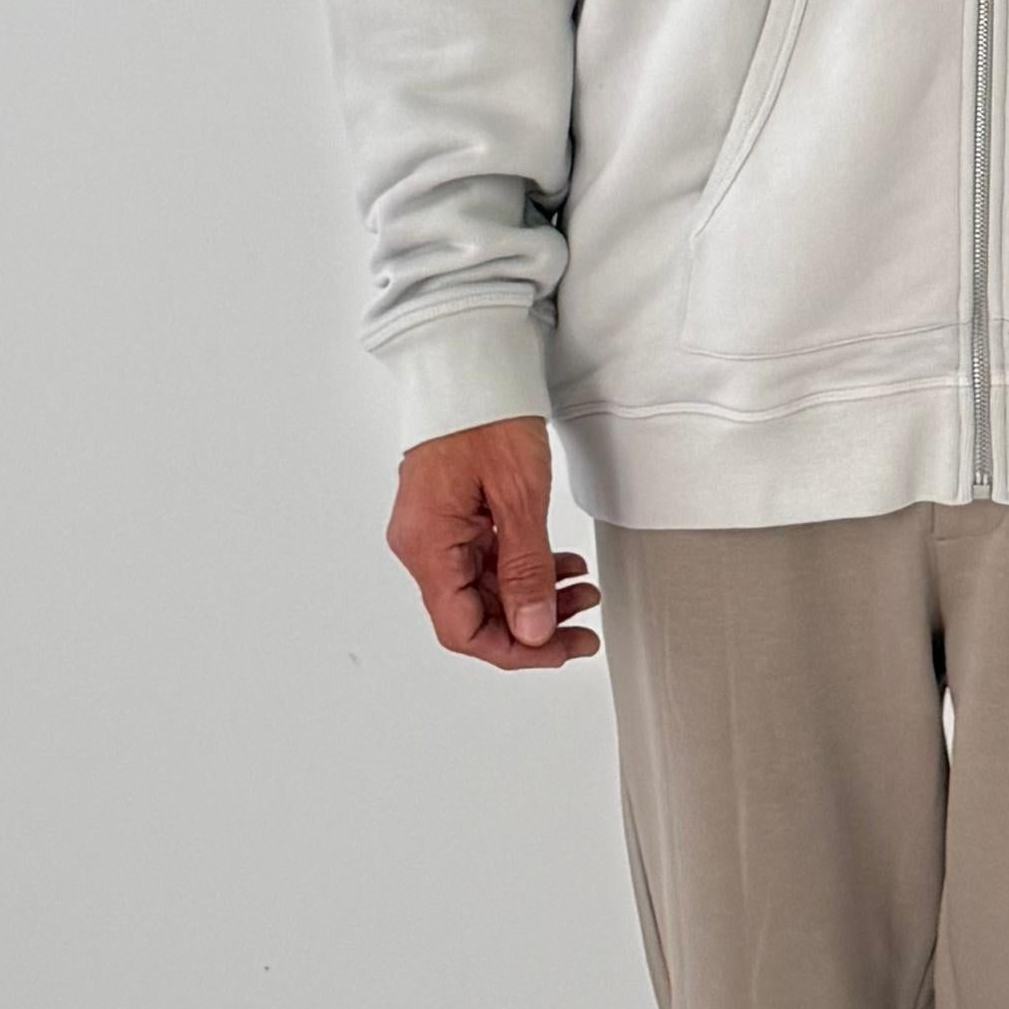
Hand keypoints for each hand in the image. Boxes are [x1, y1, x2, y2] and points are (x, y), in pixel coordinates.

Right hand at [388, 415, 597, 665]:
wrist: (469, 359)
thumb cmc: (486, 413)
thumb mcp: (518, 496)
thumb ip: (526, 570)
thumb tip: (533, 631)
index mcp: (428, 545)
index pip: (463, 630)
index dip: (516, 649)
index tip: (563, 646)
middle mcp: (422, 544)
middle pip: (474, 613)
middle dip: (534, 624)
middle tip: (586, 622)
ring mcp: (434, 528)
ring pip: (483, 587)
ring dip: (534, 595)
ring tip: (582, 590)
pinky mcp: (450, 513)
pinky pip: (484, 558)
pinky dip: (522, 567)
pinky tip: (559, 564)